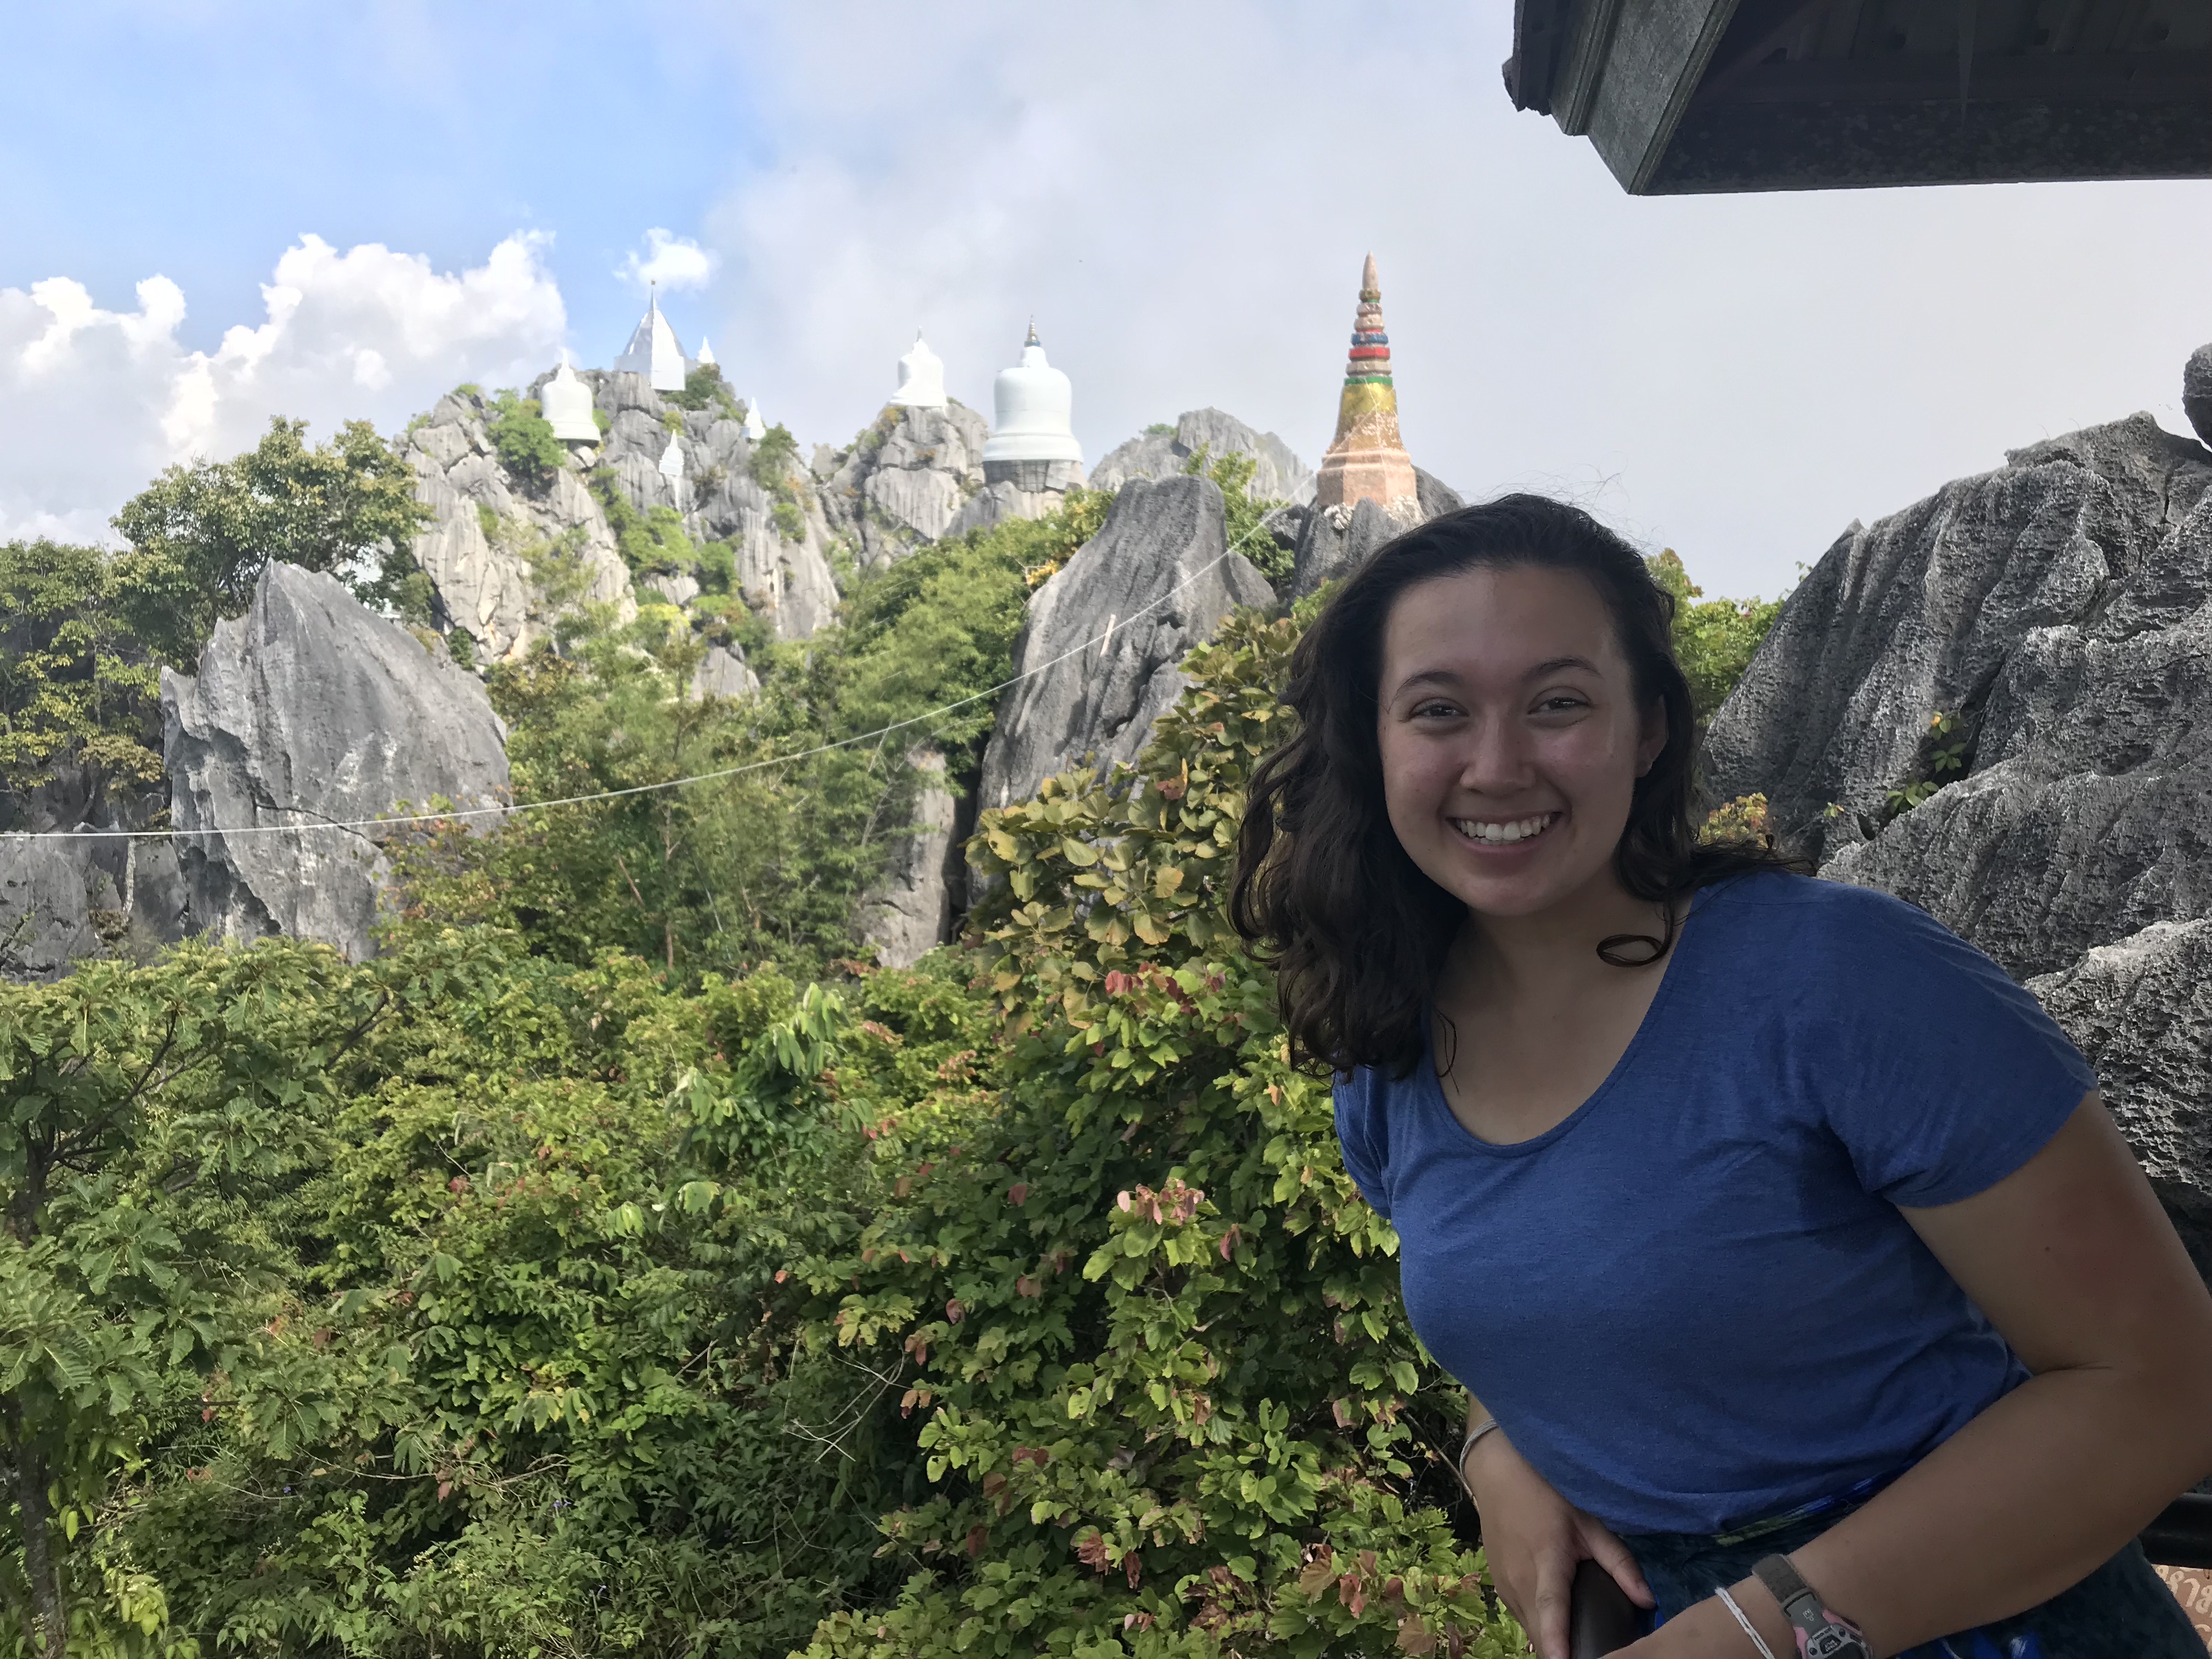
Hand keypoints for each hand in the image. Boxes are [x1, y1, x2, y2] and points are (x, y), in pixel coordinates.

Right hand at [1462, 1430, 1653, 1658]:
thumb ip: (1619, 1562)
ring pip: (1529, 1628)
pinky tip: (1554, 1623)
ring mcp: (1504, 1585)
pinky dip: (1537, 1625)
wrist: (1499, 1475)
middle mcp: (1520, 1580)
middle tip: (1589, 1653)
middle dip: (1560, 1651)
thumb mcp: (1589, 1522)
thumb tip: (1648, 1601)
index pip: (1552, 1609)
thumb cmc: (1548, 1494)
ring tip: (1575, 1644)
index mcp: (1547, 1561)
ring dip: (1548, 1639)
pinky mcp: (1497, 1586)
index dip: (1558, 1640)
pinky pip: (1520, 1616)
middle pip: (1540, 1632)